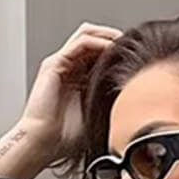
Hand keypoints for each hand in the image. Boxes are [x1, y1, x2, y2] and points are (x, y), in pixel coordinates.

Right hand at [19, 22, 123, 164]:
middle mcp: (70, 68)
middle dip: (114, 38)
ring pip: (87, 35)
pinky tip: (110, 48)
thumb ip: (109, 103)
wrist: (42, 143)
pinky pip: (80, 44)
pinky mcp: (55, 64)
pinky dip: (97, 42)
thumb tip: (135, 99)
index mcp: (79, 79)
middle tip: (132, 45)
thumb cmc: (63, 138)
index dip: (118, 51)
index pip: (100, 53)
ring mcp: (61, 64)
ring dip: (107, 35)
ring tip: (122, 42)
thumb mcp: (96, 117)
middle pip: (94, 38)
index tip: (136, 57)